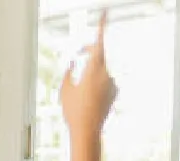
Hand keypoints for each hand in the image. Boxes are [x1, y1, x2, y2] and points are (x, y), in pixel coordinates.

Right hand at [60, 10, 117, 137]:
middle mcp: (106, 73)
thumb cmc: (74, 110)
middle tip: (79, 51)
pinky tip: (87, 100)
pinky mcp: (115, 92)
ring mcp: (113, 83)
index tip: (105, 12)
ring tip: (78, 93)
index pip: (98, 42)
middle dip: (89, 52)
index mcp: (94, 69)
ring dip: (89, 75)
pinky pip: (103, 82)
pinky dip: (94, 86)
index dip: (102, 25)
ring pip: (99, 71)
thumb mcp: (64, 89)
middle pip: (98, 55)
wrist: (87, 130)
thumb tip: (72, 62)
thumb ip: (68, 71)